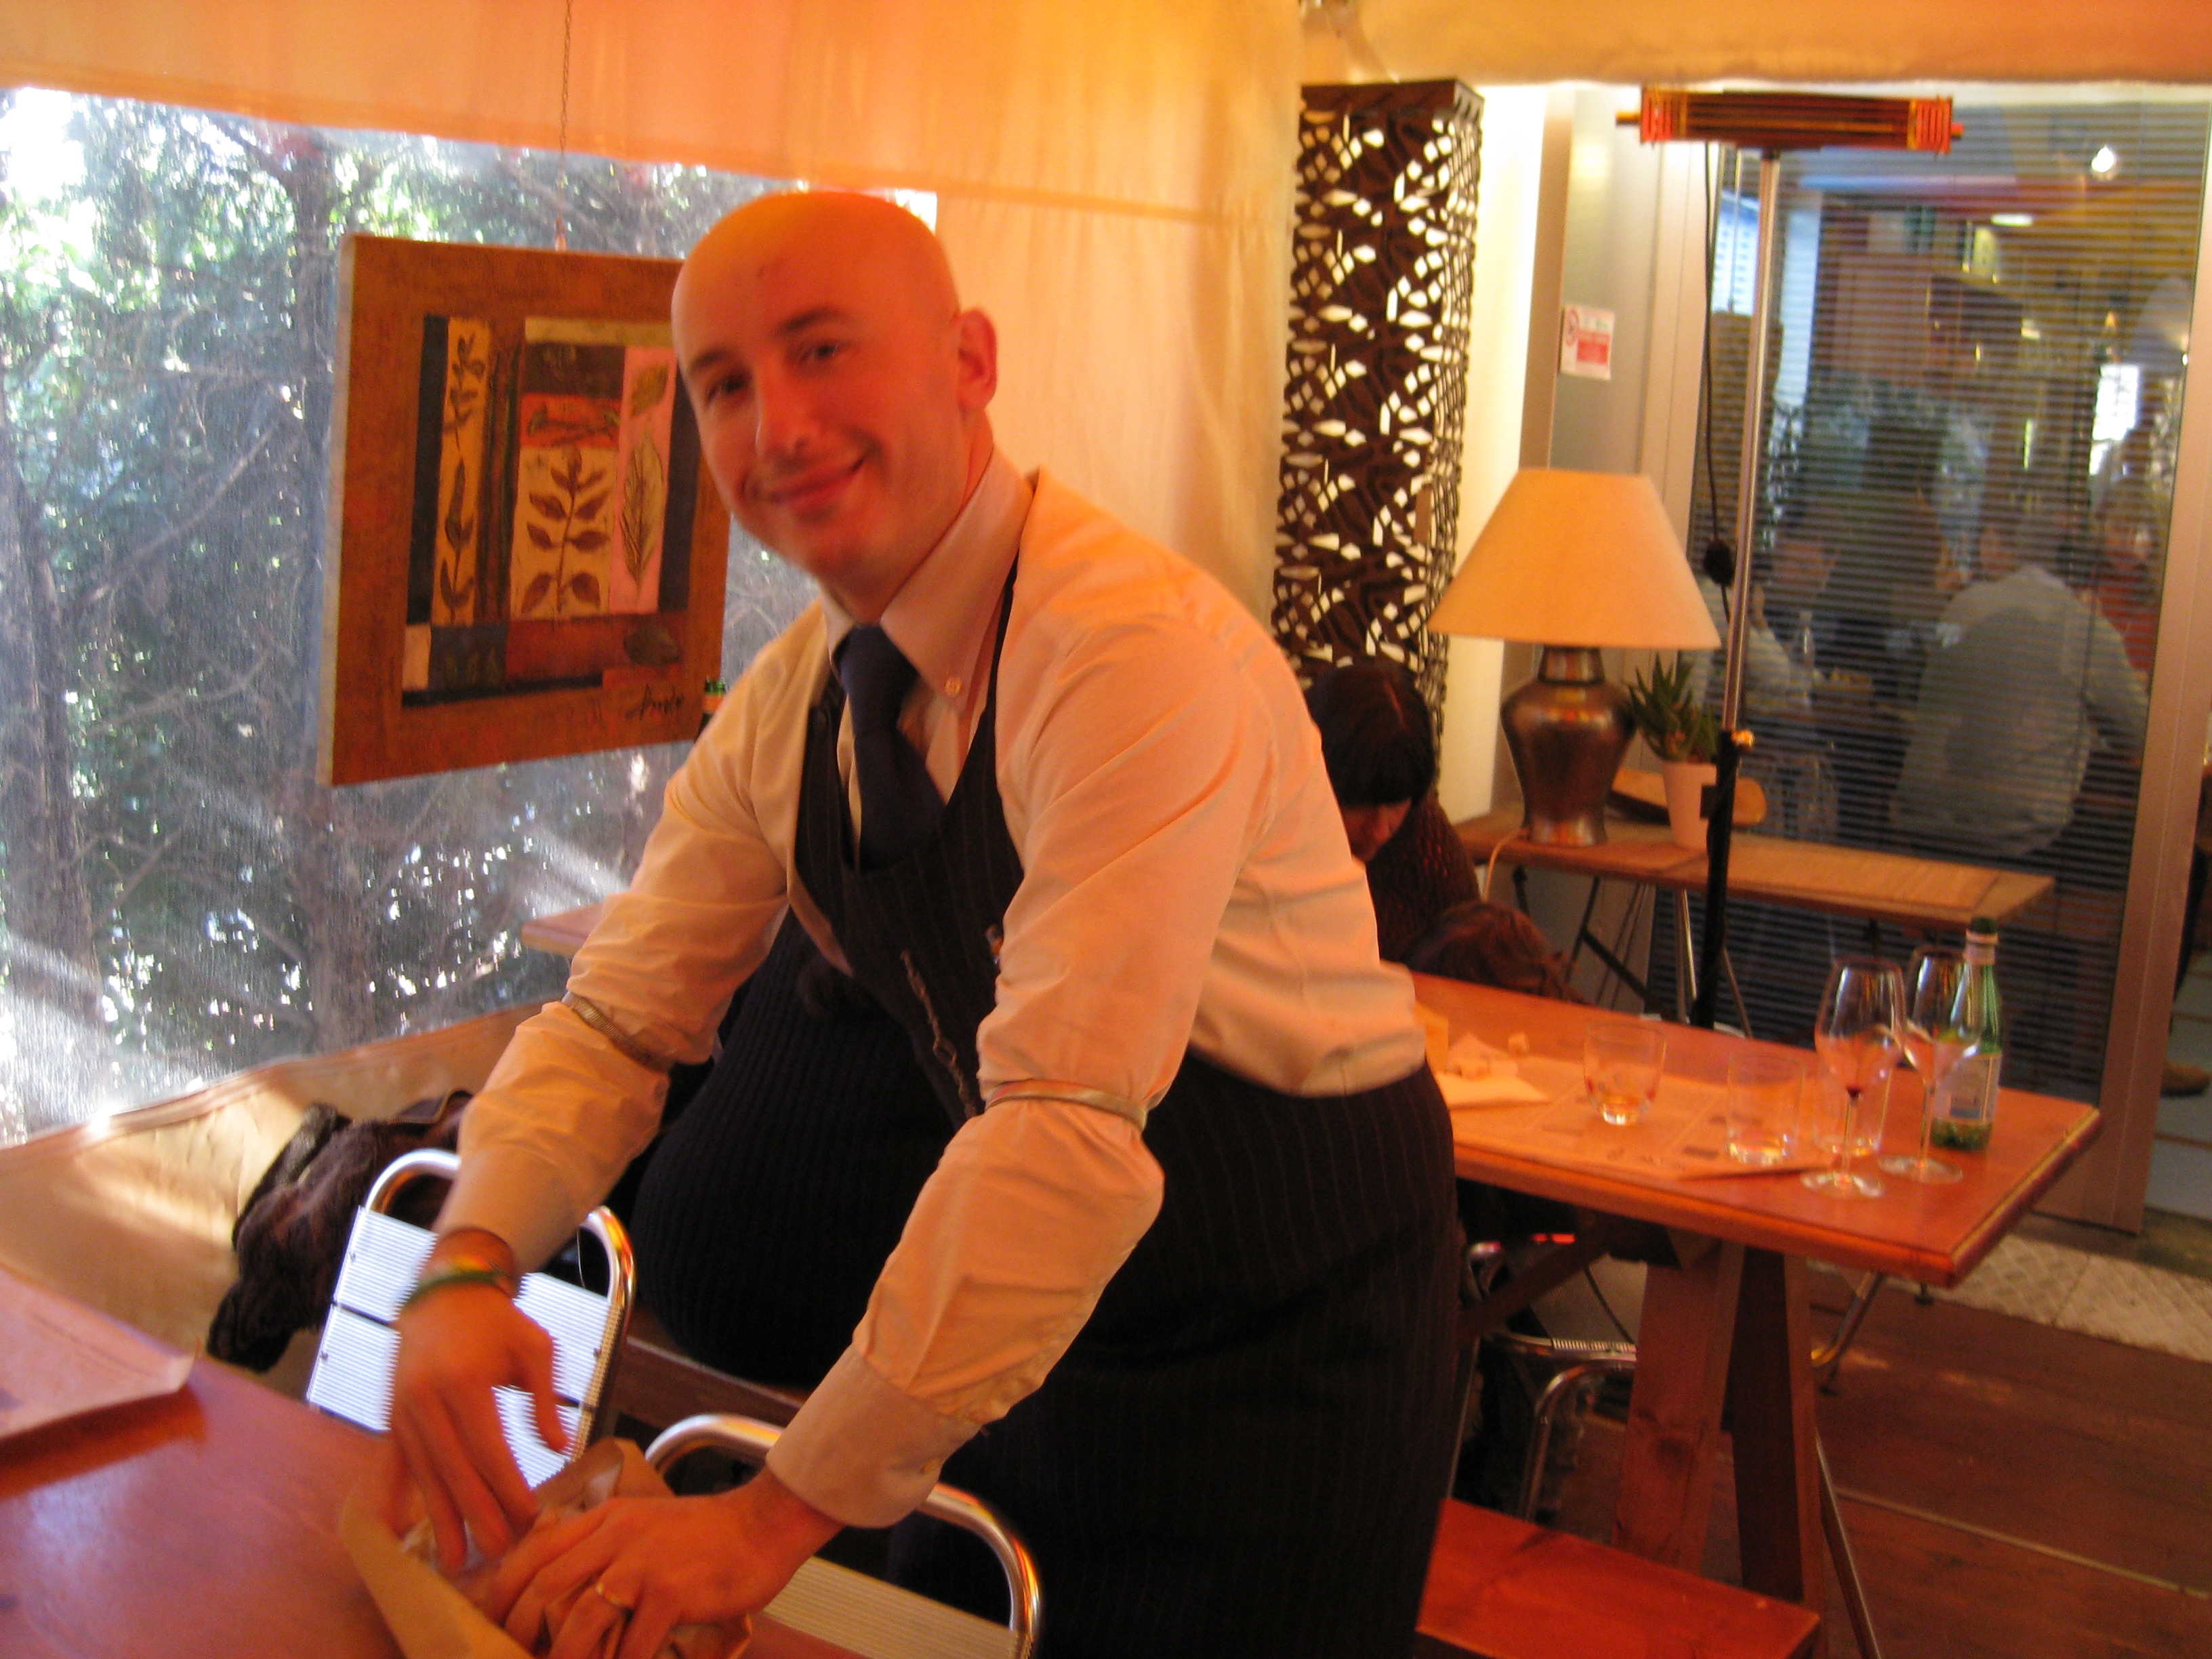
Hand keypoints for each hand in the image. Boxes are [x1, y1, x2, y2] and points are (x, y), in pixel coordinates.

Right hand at [389, 1231, 565, 1572]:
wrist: (444, 1294)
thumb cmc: (497, 1322)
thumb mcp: (534, 1348)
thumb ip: (545, 1398)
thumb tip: (559, 1446)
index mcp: (466, 1383)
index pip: (489, 1449)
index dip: (508, 1488)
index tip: (528, 1518)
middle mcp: (428, 1401)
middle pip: (455, 1471)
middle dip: (477, 1517)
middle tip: (497, 1555)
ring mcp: (404, 1411)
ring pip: (424, 1475)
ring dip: (440, 1520)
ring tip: (454, 1562)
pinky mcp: (392, 1416)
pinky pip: (390, 1463)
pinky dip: (389, 1497)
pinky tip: (392, 1530)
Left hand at [485, 1470, 839, 1658]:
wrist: (763, 1526)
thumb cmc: (706, 1534)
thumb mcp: (645, 1522)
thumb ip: (606, 1544)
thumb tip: (564, 1588)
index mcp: (606, 1517)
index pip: (534, 1550)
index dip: (502, 1591)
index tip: (489, 1621)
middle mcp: (617, 1535)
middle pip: (545, 1586)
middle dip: (518, 1632)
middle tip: (513, 1658)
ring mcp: (643, 1563)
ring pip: (580, 1620)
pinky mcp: (670, 1592)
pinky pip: (632, 1645)